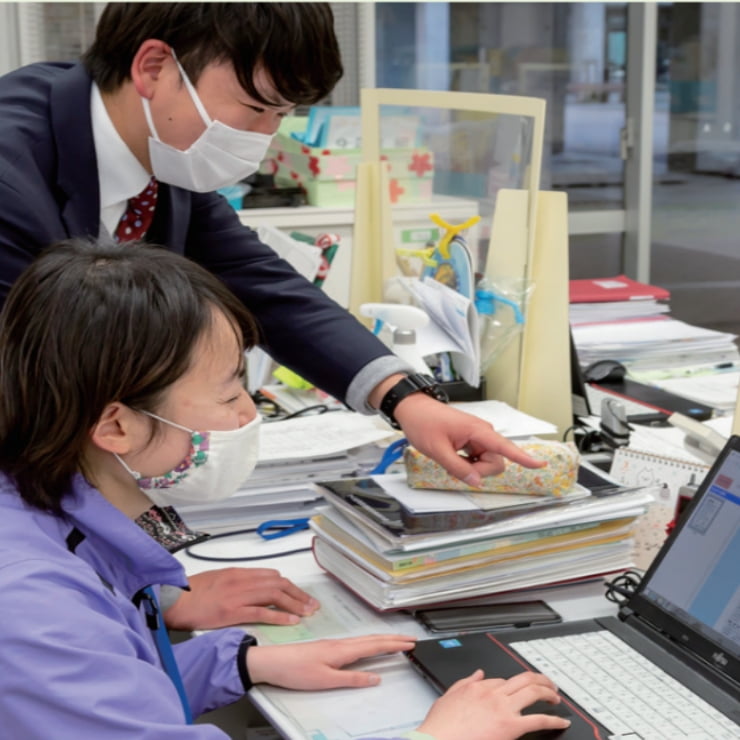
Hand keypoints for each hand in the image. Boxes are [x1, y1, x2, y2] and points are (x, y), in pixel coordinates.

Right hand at [163, 568, 319, 630]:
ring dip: (295, 604)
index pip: (272, 576)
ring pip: (274, 596)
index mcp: (238, 572)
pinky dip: (279, 616)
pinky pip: (261, 612)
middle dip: (298, 594)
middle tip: (311, 604)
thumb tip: (255, 586)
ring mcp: (237, 595)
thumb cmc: (191, 592)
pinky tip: (290, 621)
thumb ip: (237, 581)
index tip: (300, 594)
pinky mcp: (231, 611)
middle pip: (279, 584)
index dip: (290, 585)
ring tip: (307, 612)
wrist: (172, 598)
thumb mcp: (218, 578)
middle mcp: (242, 580)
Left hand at [246, 634, 416, 689]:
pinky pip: (356, 642)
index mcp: (343, 650)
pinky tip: (369, 645)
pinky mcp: (328, 647)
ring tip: (396, 641)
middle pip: (373, 639)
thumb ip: (352, 679)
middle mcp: (341, 644)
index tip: (411, 644)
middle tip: (411, 639)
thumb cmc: (296, 671)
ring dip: (383, 639)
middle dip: (393, 639)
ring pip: (365, 639)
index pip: (375, 645)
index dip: (394, 645)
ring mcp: (334, 644)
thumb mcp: (326, 680)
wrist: (273, 662)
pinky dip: (370, 642)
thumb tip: (375, 678)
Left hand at [393, 394, 544, 486]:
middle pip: (495, 462)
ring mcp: (478, 436)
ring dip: (472, 467)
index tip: (540, 464)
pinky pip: (478, 458)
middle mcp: (482, 432)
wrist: (413, 409)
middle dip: (480, 470)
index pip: (505, 447)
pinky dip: (469, 462)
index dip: (524, 458)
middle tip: (457, 465)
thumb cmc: (423, 422)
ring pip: (487, 462)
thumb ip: (458, 468)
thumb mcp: (437, 450)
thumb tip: (476, 481)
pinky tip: (455, 456)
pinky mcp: (472, 440)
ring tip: (452, 457)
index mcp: (477, 430)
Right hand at [417, 669, 569, 739]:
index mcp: (479, 686)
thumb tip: (477, 674)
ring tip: (556, 697)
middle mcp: (494, 693)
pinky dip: (553, 719)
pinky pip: (538, 719)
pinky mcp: (511, 726)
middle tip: (548, 684)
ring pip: (533, 692)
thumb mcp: (449, 696)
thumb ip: (465, 683)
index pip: (502, 680)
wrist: (439, 739)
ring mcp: (503, 708)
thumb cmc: (442, 725)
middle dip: (539, 679)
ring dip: (549, 692)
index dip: (512, 686)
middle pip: (524, 679)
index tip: (517, 692)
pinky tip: (561, 721)